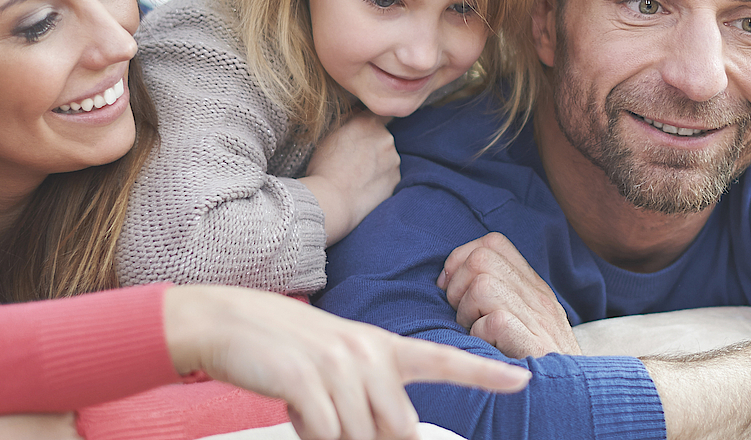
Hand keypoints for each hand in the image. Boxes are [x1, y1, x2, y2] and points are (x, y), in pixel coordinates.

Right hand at [162, 285, 529, 439]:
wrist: (227, 322)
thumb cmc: (284, 348)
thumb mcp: (336, 364)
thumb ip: (370, 396)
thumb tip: (391, 436)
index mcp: (380, 346)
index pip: (443, 361)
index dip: (485, 373)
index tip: (524, 379)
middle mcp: (367, 352)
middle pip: (398, 430)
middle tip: (331, 421)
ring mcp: (339, 365)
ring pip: (360, 437)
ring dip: (332, 437)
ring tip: (308, 409)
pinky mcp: (307, 380)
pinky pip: (327, 434)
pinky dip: (311, 434)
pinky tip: (295, 411)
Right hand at [302, 112, 398, 244]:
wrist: (332, 201)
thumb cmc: (324, 168)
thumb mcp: (329, 135)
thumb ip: (349, 120)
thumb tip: (358, 113)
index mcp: (369, 122)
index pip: (380, 113)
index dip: (372, 121)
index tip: (365, 129)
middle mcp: (386, 138)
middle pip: (382, 137)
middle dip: (372, 145)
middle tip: (353, 159)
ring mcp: (394, 160)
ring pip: (387, 158)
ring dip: (377, 163)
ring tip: (356, 176)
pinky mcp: (396, 181)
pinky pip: (388, 176)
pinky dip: (379, 180)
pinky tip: (364, 187)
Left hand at [436, 233, 580, 358]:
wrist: (570, 391)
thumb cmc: (534, 360)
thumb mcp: (522, 319)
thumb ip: (498, 293)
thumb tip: (450, 279)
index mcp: (533, 285)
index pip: (493, 243)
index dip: (461, 259)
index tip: (452, 288)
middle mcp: (537, 296)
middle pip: (481, 259)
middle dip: (457, 286)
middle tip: (462, 314)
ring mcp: (537, 318)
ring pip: (483, 286)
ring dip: (466, 312)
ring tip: (475, 331)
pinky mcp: (533, 343)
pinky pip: (492, 322)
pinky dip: (479, 335)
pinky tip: (487, 347)